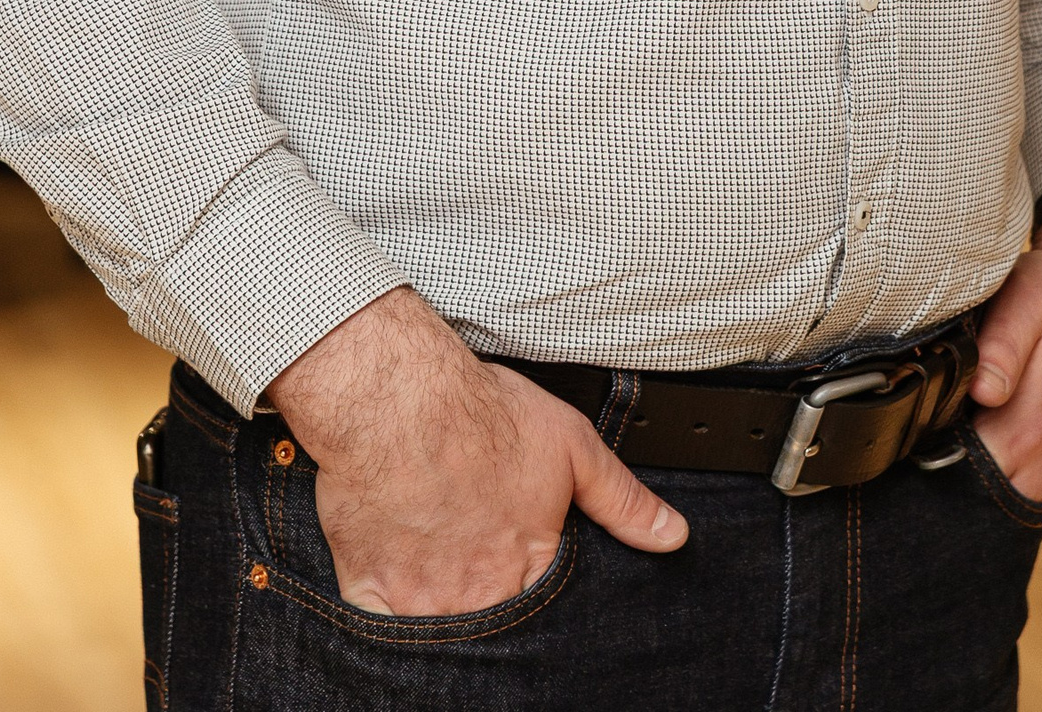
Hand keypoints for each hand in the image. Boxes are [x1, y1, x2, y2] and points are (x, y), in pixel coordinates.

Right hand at [264, 287, 687, 615]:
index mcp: (529, 570)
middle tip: (482, 582)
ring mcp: (421, 603)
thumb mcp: (572, 447)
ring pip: (440, 641)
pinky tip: (396, 604)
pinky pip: (378, 635)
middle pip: (494, 638)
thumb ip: (623, 500)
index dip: (540, 606)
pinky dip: (388, 626)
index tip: (527, 587)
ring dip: (446, 623)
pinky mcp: (368, 591)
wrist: (398, 400)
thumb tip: (673, 537)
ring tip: (447, 588)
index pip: (547, 617)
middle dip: (494, 622)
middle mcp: (479, 600)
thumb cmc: (480, 417)